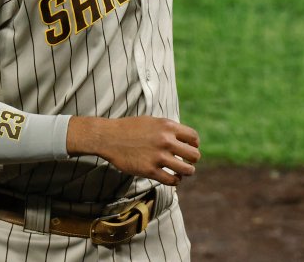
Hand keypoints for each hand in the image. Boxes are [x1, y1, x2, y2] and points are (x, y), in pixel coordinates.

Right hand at [67, 116, 201, 185]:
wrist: (109, 137)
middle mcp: (166, 141)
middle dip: (193, 159)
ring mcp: (158, 156)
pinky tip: (173, 178)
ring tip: (182, 172)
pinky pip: (171, 180)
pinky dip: (175, 181)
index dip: (194, 144)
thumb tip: (183, 138)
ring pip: (187, 169)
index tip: (190, 148)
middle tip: (187, 161)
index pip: (194, 138)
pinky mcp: (149, 170)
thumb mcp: (152, 121)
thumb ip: (168, 129)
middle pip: (194, 155)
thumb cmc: (130, 128)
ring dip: (187, 172)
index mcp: (168, 127)